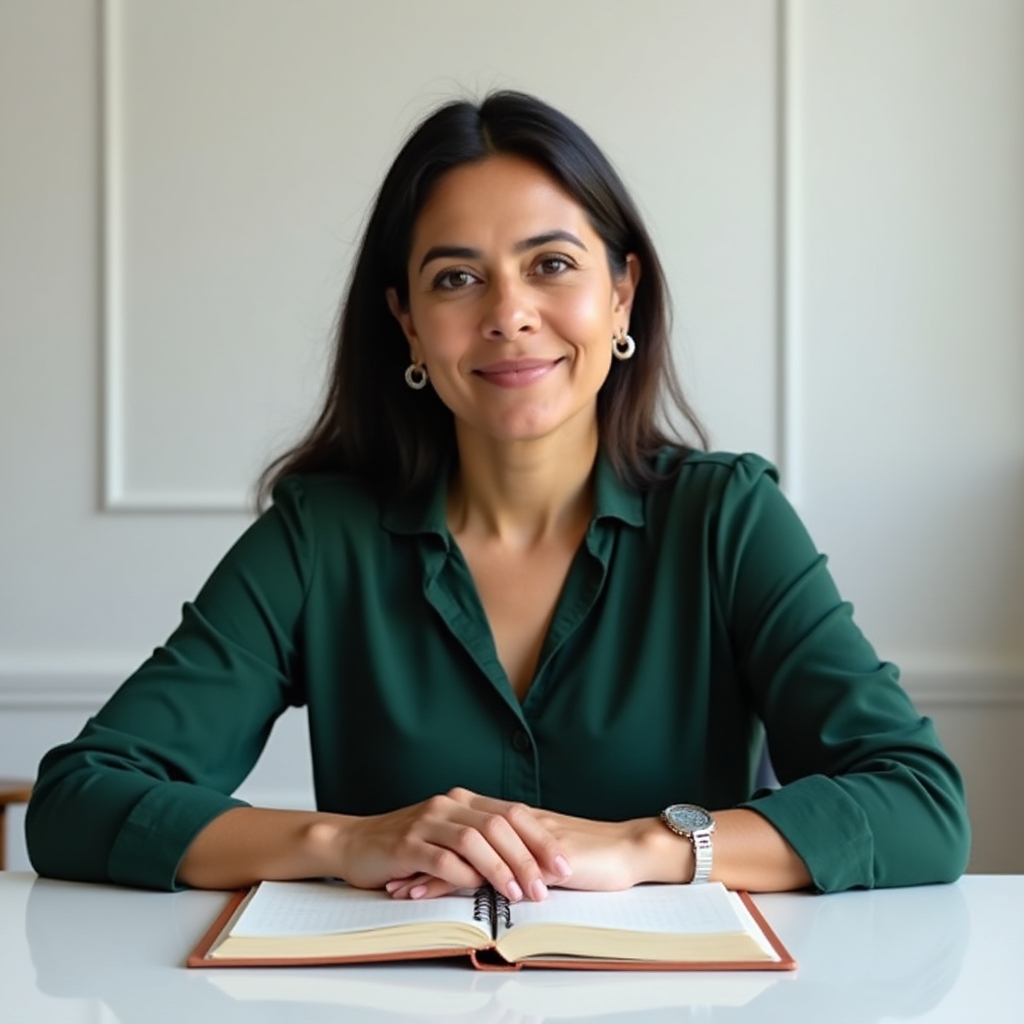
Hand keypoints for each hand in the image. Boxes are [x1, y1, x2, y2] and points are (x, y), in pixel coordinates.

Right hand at [335, 787, 571, 902]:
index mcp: (464, 801)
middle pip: (499, 825)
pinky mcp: (406, 844)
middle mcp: (448, 805)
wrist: (353, 843)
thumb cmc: (406, 846)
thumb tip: (525, 867)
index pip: (513, 813)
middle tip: (547, 886)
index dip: (541, 839)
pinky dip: (462, 874)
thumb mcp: (448, 838)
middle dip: (528, 857)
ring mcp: (426, 822)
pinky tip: (475, 889)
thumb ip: (481, 844)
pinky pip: (441, 858)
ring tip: (518, 893)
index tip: (564, 866)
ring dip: (501, 867)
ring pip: (474, 839)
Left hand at [384, 798, 662, 899]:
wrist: (631, 851)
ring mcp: (523, 836)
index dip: (435, 844)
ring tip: (400, 888)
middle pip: (456, 836)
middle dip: (421, 855)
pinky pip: (490, 868)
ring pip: (465, 850)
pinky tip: (437, 893)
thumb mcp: (553, 855)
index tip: (406, 859)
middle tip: (390, 873)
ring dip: (430, 871)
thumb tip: (503, 870)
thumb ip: (526, 855)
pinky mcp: (533, 855)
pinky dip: (458, 880)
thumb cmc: (597, 857)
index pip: (465, 831)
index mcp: (518, 820)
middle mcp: (515, 822)